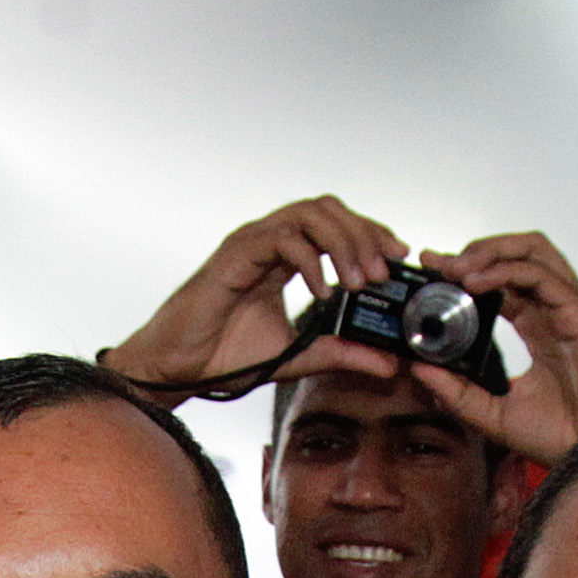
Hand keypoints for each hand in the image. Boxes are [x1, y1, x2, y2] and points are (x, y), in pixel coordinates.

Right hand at [103, 196, 414, 399]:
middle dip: (364, 234)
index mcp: (283, 255)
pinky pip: (282, 239)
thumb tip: (389, 364)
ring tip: (362, 281)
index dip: (370, 233)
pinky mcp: (236, 254)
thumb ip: (343, 354)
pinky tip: (325, 292)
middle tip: (386, 271)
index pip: (335, 225)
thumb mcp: (299, 355)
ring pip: (309, 214)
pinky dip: (311, 262)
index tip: (399, 257)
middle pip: (328, 209)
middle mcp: (269, 240)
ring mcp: (252, 242)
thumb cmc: (225, 355)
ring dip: (344, 243)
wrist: (179, 368)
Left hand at [411, 231, 577, 461]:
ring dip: (490, 251)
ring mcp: (568, 308)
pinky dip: (504, 272)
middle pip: (518, 254)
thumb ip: (456, 392)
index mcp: (538, 328)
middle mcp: (554, 311)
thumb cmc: (564, 435)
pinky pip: (540, 276)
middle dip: (476, 251)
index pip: (501, 282)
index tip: (432, 271)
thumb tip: (419, 369)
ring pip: (532, 251)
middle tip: (439, 264)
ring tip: (456, 269)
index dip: (467, 270)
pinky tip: (476, 284)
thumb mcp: (492, 414)